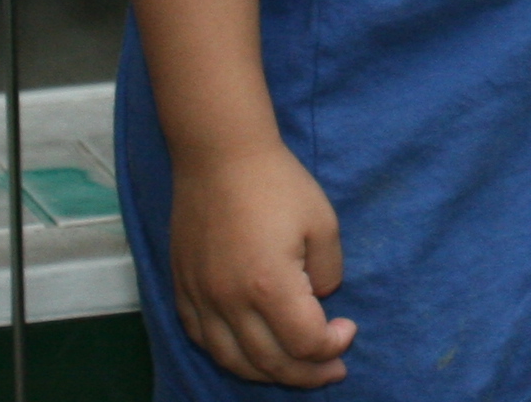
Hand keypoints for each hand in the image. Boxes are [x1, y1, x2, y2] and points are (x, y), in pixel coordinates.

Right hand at [168, 139, 353, 386]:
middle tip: (332, 370)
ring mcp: (200, 299)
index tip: (348, 329)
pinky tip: (250, 353)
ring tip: (296, 369)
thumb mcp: (323, 223)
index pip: (304, 343)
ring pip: (232, 360)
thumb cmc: (278, 184)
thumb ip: (327, 273)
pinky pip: (203, 341)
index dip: (332, 346)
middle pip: (269, 362)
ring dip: (268, 373)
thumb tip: (318, 301)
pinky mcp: (182, 290)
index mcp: (268, 285)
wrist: (220, 157)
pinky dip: (230, 356)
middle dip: (307, 373)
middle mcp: (229, 302)